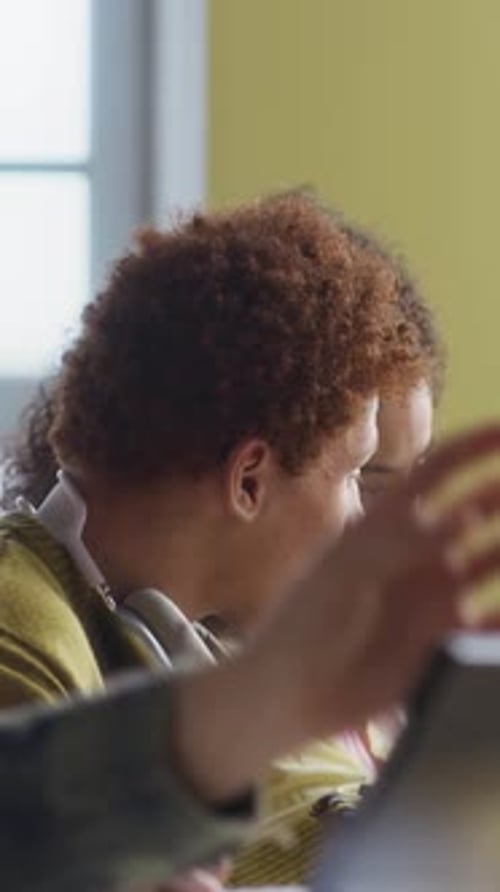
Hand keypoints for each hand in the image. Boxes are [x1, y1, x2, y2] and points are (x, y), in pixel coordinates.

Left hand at [172, 424, 499, 801]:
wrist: (292, 693)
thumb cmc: (306, 624)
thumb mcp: (347, 571)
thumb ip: (405, 540)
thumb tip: (468, 514)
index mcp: (385, 521)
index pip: (437, 467)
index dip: (474, 445)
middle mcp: (412, 550)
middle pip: (474, 508)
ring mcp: (428, 591)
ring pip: (489, 559)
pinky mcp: (439, 635)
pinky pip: (488, 617)